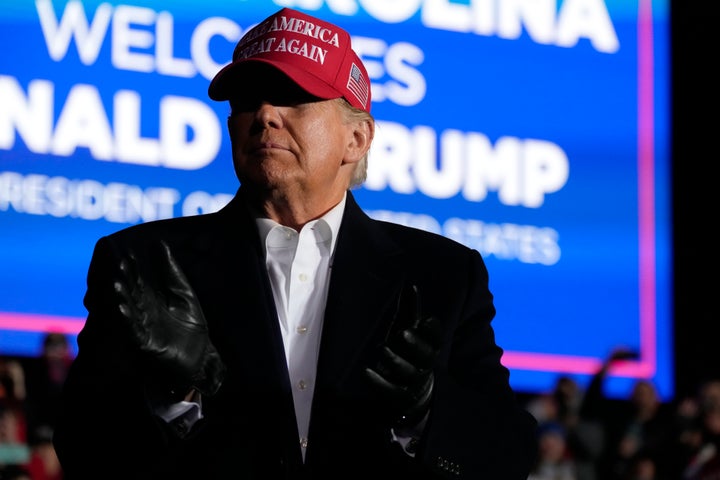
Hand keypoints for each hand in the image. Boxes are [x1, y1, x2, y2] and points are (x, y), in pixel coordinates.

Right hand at [114, 240, 225, 399]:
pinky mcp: (146, 344)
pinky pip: (134, 331)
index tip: (126, 250)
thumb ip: (171, 272)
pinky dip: (128, 320)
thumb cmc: (191, 325)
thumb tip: (159, 243)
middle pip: (130, 293)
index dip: (133, 266)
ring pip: (129, 310)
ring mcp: (142, 328)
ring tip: (116, 284)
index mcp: (150, 298)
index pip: (138, 279)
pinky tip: (122, 308)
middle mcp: (142, 311)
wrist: (201, 357)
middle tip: (116, 261)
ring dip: (122, 298)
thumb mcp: (183, 293)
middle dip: (124, 278)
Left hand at [365, 283, 441, 427]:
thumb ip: (410, 309)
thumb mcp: (409, 330)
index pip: (436, 339)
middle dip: (414, 345)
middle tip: (402, 334)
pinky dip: (377, 382)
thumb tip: (410, 283)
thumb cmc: (409, 353)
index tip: (425, 320)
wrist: (413, 394)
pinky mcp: (398, 398)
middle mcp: (424, 365)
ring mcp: (412, 382)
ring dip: (395, 361)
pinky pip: (390, 391)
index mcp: (430, 347)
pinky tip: (366, 372)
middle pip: (424, 356)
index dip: (433, 331)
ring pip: (407, 372)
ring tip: (382, 349)